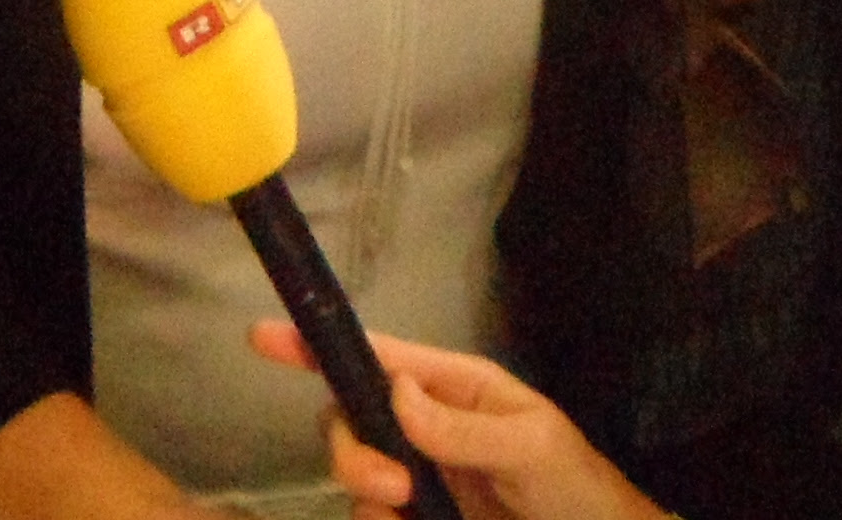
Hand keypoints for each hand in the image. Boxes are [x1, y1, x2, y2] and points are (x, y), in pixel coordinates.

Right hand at [248, 323, 666, 519]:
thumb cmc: (579, 488)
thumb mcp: (533, 447)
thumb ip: (464, 428)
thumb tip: (395, 393)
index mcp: (453, 389)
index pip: (378, 358)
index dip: (318, 345)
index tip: (261, 338)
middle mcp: (426, 428)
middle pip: (351, 421)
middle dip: (354, 452)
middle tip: (394, 489)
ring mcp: (421, 480)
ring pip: (357, 476)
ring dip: (367, 493)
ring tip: (409, 517)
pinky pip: (375, 518)